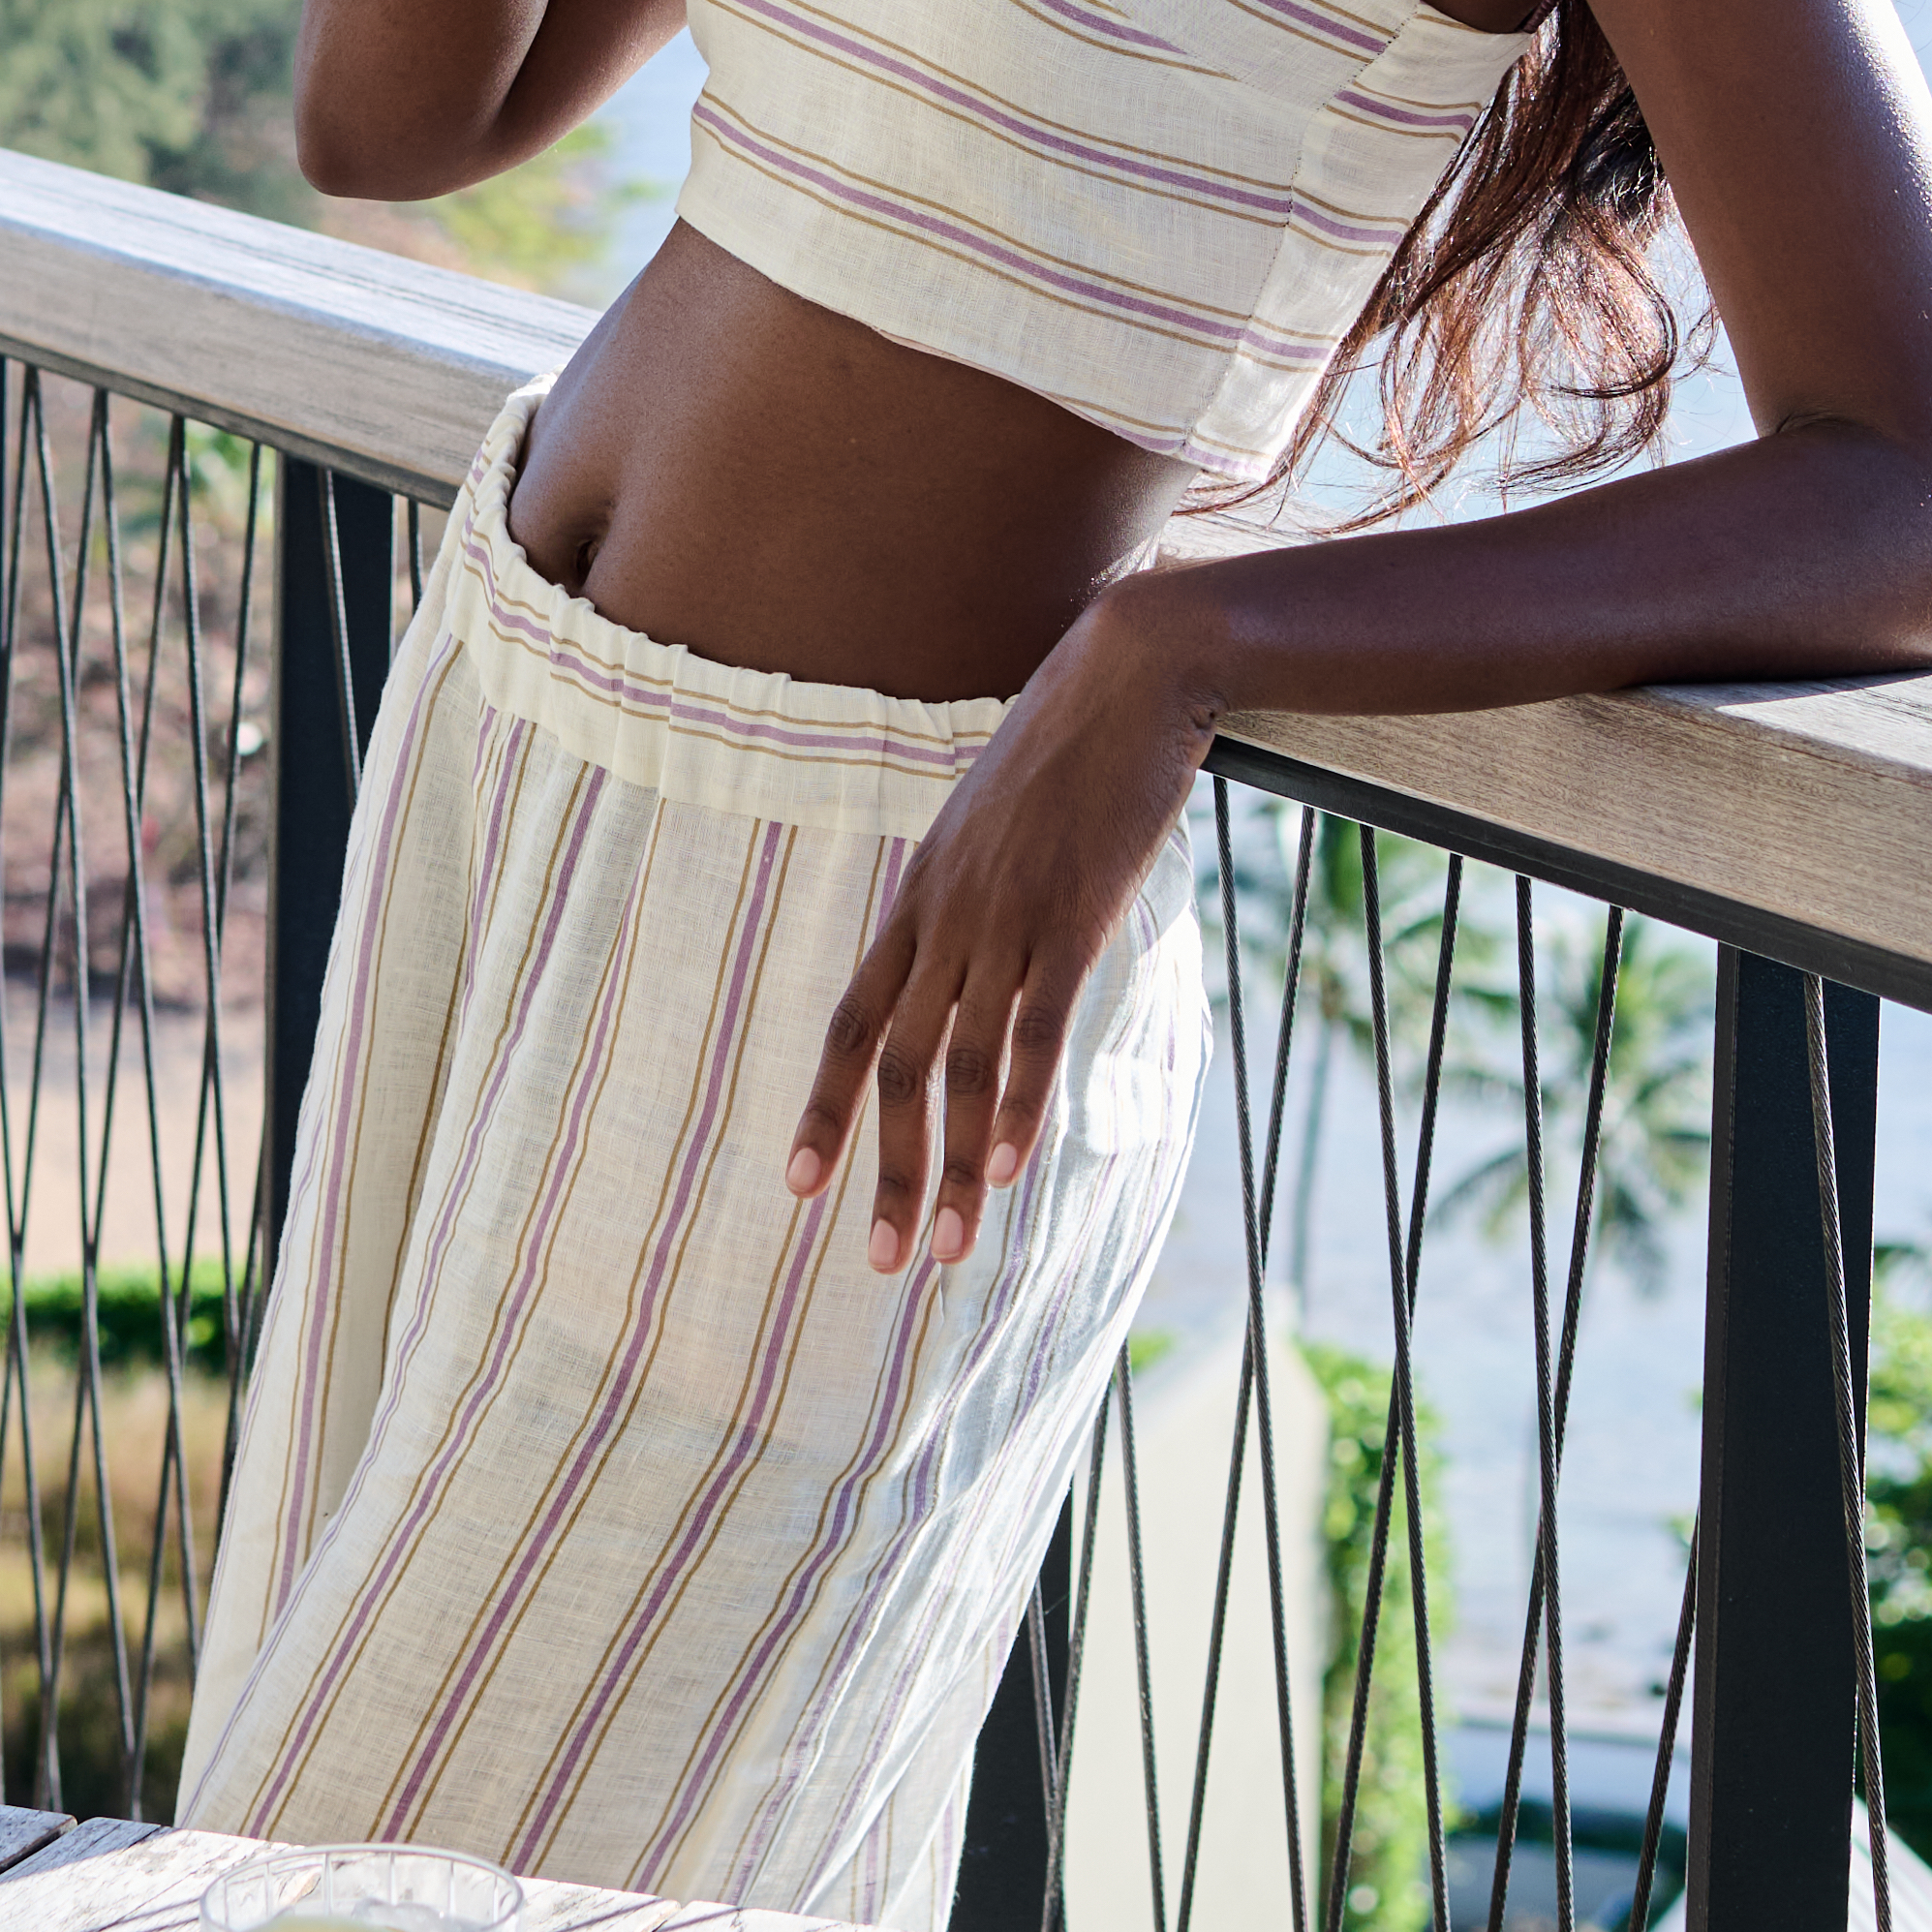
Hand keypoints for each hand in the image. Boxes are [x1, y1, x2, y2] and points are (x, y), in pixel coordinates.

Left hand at [787, 576, 1219, 1270]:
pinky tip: (1008, 1169)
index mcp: (921, 895)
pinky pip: (1031, 1026)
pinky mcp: (1071, 914)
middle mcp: (945, 914)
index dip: (823, 1106)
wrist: (1131, 668)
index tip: (800, 1185)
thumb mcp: (999, 822)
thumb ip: (980, 892)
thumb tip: (982, 946)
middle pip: (895, 1065)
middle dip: (885, 1171)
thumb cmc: (1074, 745)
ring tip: (952, 1250)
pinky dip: (1017, 1104)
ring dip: (952, 1167)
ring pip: (960, 1065)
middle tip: (884, 1262)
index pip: (851, 1020)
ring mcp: (1003, 915)